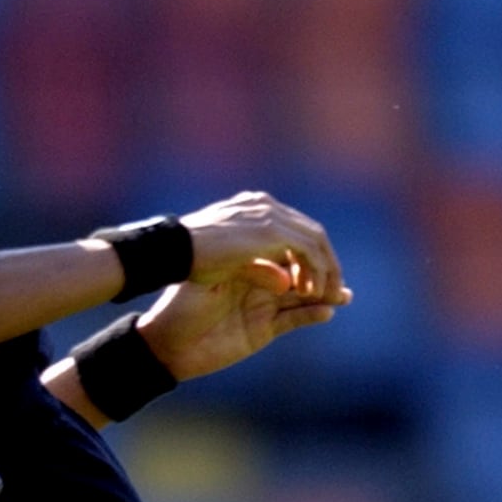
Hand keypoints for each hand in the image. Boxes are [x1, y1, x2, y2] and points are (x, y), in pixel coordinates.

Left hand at [138, 266, 350, 382]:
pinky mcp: (263, 330)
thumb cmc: (181, 305)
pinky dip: (311, 315)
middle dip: (324, 270)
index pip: (286, 248)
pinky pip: (294, 320)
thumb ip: (250, 274)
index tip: (318, 249)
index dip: (306, 249)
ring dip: (327, 293)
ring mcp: (263, 305)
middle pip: (302, 270)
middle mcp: (259, 280)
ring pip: (304, 295)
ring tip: (345, 294)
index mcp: (247, 261)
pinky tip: (326, 312)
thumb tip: (286, 277)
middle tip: (339, 274)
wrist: (167, 343)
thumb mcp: (214, 281)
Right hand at [180, 191, 344, 305]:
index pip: (294, 227)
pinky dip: (315, 271)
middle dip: (324, 262)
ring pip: (316, 241)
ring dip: (325, 269)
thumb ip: (257, 264)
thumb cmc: (188, 258)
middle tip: (329, 288)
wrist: (172, 250)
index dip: (307, 255)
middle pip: (311, 232)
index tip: (308, 280)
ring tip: (327, 295)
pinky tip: (311, 293)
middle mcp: (266, 207)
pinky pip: (308, 251)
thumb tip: (285, 282)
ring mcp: (271, 217)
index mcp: (254, 207)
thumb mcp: (228, 260)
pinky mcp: (273, 232)